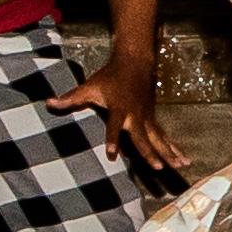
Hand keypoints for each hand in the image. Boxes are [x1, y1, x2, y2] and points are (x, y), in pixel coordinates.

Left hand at [56, 56, 186, 176]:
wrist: (135, 63)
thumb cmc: (109, 77)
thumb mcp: (88, 87)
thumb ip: (70, 98)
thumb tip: (48, 103)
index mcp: (119, 109)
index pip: (114, 127)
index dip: (112, 140)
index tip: (111, 154)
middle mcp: (136, 116)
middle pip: (144, 138)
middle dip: (151, 153)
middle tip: (159, 168)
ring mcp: (147, 118)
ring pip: (160, 138)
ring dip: (171, 152)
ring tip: (182, 165)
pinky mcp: (153, 119)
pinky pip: (164, 136)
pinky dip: (173, 147)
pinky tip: (182, 159)